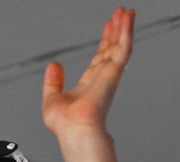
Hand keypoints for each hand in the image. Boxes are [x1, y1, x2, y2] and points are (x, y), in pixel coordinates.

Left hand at [42, 7, 133, 136]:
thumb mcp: (52, 99)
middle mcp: (102, 79)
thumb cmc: (66, 125)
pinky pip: (122, 48)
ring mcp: (109, 75)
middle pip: (111, 49)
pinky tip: (128, 19)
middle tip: (121, 14)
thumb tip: (54, 66)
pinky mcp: (114, 72)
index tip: (108, 27)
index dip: (104, 42)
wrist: (75, 130)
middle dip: (116, 31)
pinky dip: (125, 32)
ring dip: (123, 28)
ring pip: (119, 46)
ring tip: (127, 12)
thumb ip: (53, 82)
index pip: (99, 58)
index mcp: (89, 86)